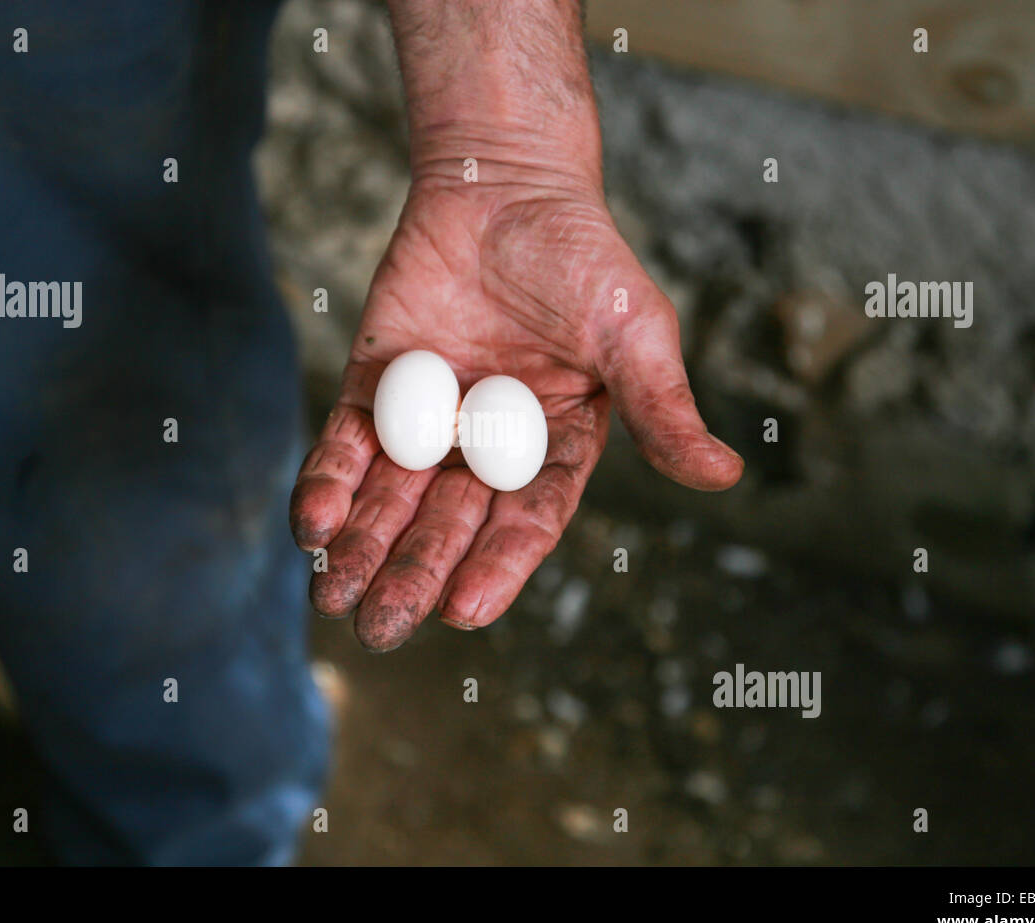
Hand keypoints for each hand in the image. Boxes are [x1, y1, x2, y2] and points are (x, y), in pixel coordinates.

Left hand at [289, 166, 743, 650]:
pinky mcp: (376, 388)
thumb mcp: (634, 331)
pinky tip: (310, 526)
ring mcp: (429, 420)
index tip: (464, 611)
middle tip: (379, 629)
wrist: (502, 181)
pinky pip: (347, 445)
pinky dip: (327, 483)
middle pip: (448, 523)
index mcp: (556, 446)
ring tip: (334, 600)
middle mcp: (488, 446)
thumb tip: (724, 476)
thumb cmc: (582, 254)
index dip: (497, 564)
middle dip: (413, 574)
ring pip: (391, 498)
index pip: (527, 519)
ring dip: (361, 548)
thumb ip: (663, 407)